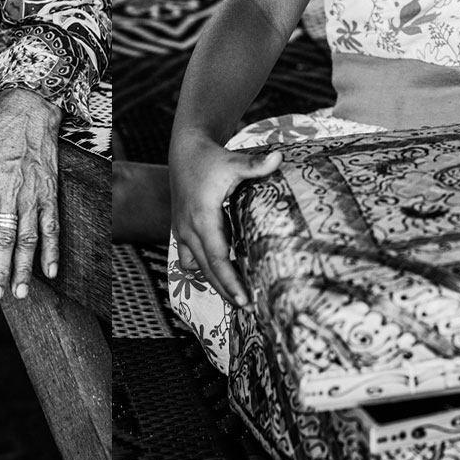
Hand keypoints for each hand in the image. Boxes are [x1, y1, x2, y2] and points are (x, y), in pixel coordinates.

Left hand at [0, 88, 61, 301]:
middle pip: (4, 237)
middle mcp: (9, 190)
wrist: (28, 107)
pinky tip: (50, 271)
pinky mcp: (50, 192)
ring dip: (25, 268)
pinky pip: (52, 225)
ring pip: (29, 237)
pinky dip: (52, 250)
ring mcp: (33, 192)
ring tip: (19, 292)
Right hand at [169, 136, 281, 307]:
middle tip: (249, 309)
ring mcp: (182, 232)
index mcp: (202, 218)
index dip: (230, 281)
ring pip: (197, 267)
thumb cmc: (210, 158)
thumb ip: (256, 165)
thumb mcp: (233, 161)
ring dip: (215, 283)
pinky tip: (220, 274)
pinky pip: (189, 259)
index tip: (245, 300)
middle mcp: (189, 229)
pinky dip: (203, 269)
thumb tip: (279, 158)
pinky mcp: (180, 231)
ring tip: (237, 297)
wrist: (184, 151)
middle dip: (226, 291)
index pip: (217, 258)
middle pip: (207, 270)